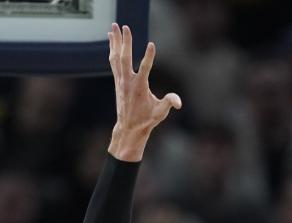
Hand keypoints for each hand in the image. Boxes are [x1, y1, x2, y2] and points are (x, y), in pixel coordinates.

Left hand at [107, 24, 181, 161]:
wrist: (128, 127)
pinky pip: (113, 62)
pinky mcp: (118, 80)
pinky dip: (113, 49)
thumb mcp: (160, 113)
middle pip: (125, 58)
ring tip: (114, 26)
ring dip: (116, 42)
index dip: (149, 57)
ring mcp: (121, 80)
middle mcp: (128, 82)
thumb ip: (169, 103)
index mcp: (140, 88)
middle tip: (125, 27)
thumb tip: (178, 102)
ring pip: (117, 57)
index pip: (145, 69)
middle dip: (125, 43)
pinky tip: (112, 40)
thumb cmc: (146, 119)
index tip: (151, 44)